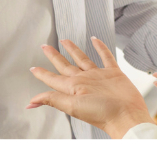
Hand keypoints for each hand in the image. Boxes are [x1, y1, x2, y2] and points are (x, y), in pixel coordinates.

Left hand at [28, 38, 153, 138]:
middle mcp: (84, 81)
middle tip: (44, 47)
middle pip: (65, 65)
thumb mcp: (72, 106)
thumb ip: (52, 100)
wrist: (126, 115)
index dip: (42, 74)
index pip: (53, 79)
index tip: (32, 68)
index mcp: (73, 88)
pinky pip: (105, 56)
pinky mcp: (113, 73)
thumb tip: (30, 103)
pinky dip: (100, 48)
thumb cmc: (102, 113)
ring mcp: (98, 76)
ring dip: (73, 50)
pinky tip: (95, 40)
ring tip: (65, 41)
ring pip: (82, 59)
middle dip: (54, 56)